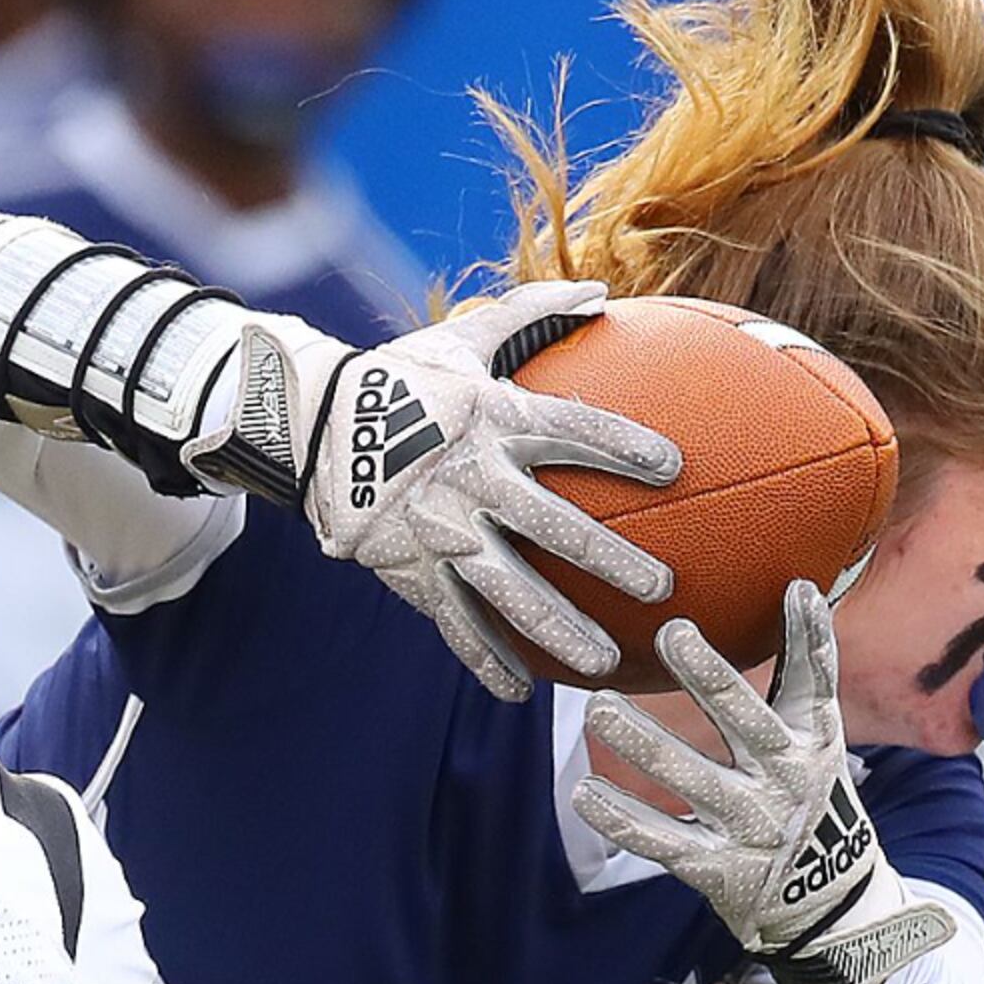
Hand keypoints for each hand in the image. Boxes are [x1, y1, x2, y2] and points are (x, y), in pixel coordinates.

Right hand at [187, 281, 681, 695]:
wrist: (310, 425)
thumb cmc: (402, 377)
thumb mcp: (463, 337)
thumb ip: (533, 313)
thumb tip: (601, 293)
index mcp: (492, 418)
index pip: (572, 430)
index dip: (623, 447)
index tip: (673, 467)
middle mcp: (470, 479)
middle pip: (553, 525)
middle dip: (610, 559)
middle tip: (662, 589)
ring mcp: (438, 531)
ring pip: (507, 588)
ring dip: (558, 628)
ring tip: (602, 661)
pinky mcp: (409, 569)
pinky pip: (452, 622)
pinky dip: (484, 659)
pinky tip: (518, 690)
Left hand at [571, 581, 955, 983]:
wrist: (827, 903)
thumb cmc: (807, 795)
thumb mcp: (819, 738)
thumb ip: (804, 673)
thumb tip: (801, 584)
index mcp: (813, 741)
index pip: (815, 681)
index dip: (809, 637)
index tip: (792, 589)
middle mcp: (785, 780)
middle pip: (745, 721)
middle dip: (711, 677)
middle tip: (671, 633)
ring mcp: (751, 827)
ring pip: (690, 779)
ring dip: (642, 742)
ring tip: (599, 708)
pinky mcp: (717, 869)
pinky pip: (660, 840)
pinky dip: (621, 818)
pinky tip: (583, 791)